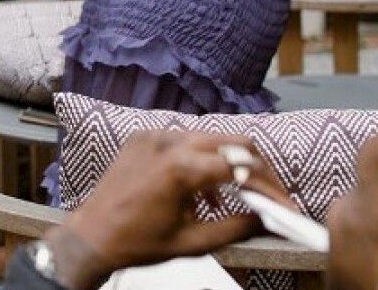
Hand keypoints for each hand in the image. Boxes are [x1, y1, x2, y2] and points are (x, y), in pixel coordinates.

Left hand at [43, 132, 289, 287]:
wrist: (92, 235)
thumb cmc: (137, 242)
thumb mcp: (194, 243)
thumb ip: (237, 228)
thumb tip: (269, 221)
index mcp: (181, 168)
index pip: (244, 167)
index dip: (271, 188)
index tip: (285, 207)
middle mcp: (168, 142)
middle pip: (234, 141)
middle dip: (259, 169)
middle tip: (271, 196)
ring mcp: (153, 135)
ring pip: (211, 139)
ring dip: (232, 164)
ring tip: (238, 199)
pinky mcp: (143, 137)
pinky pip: (185, 141)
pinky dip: (203, 161)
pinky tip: (204, 193)